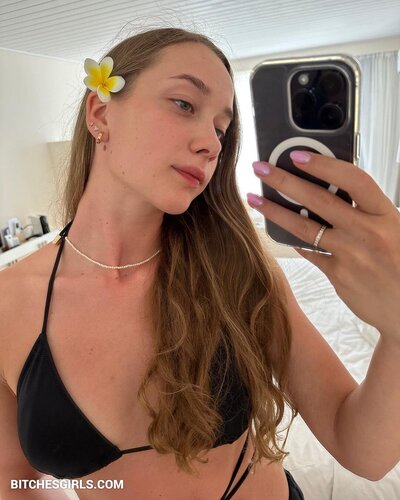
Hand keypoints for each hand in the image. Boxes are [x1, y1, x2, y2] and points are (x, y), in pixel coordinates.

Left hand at [247, 151, 399, 342]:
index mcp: (386, 215)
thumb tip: (333, 188)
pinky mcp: (337, 276)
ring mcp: (350, 256)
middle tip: (261, 168)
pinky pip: (309, 252)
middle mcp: (367, 233)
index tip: (298, 155)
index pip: (353, 179)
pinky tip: (279, 231)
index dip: (324, 164)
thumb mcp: (395, 229)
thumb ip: (367, 211)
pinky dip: (294, 240)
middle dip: (284, 181)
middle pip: (319, 199)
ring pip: (304, 227)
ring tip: (255, 199)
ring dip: (275, 211)